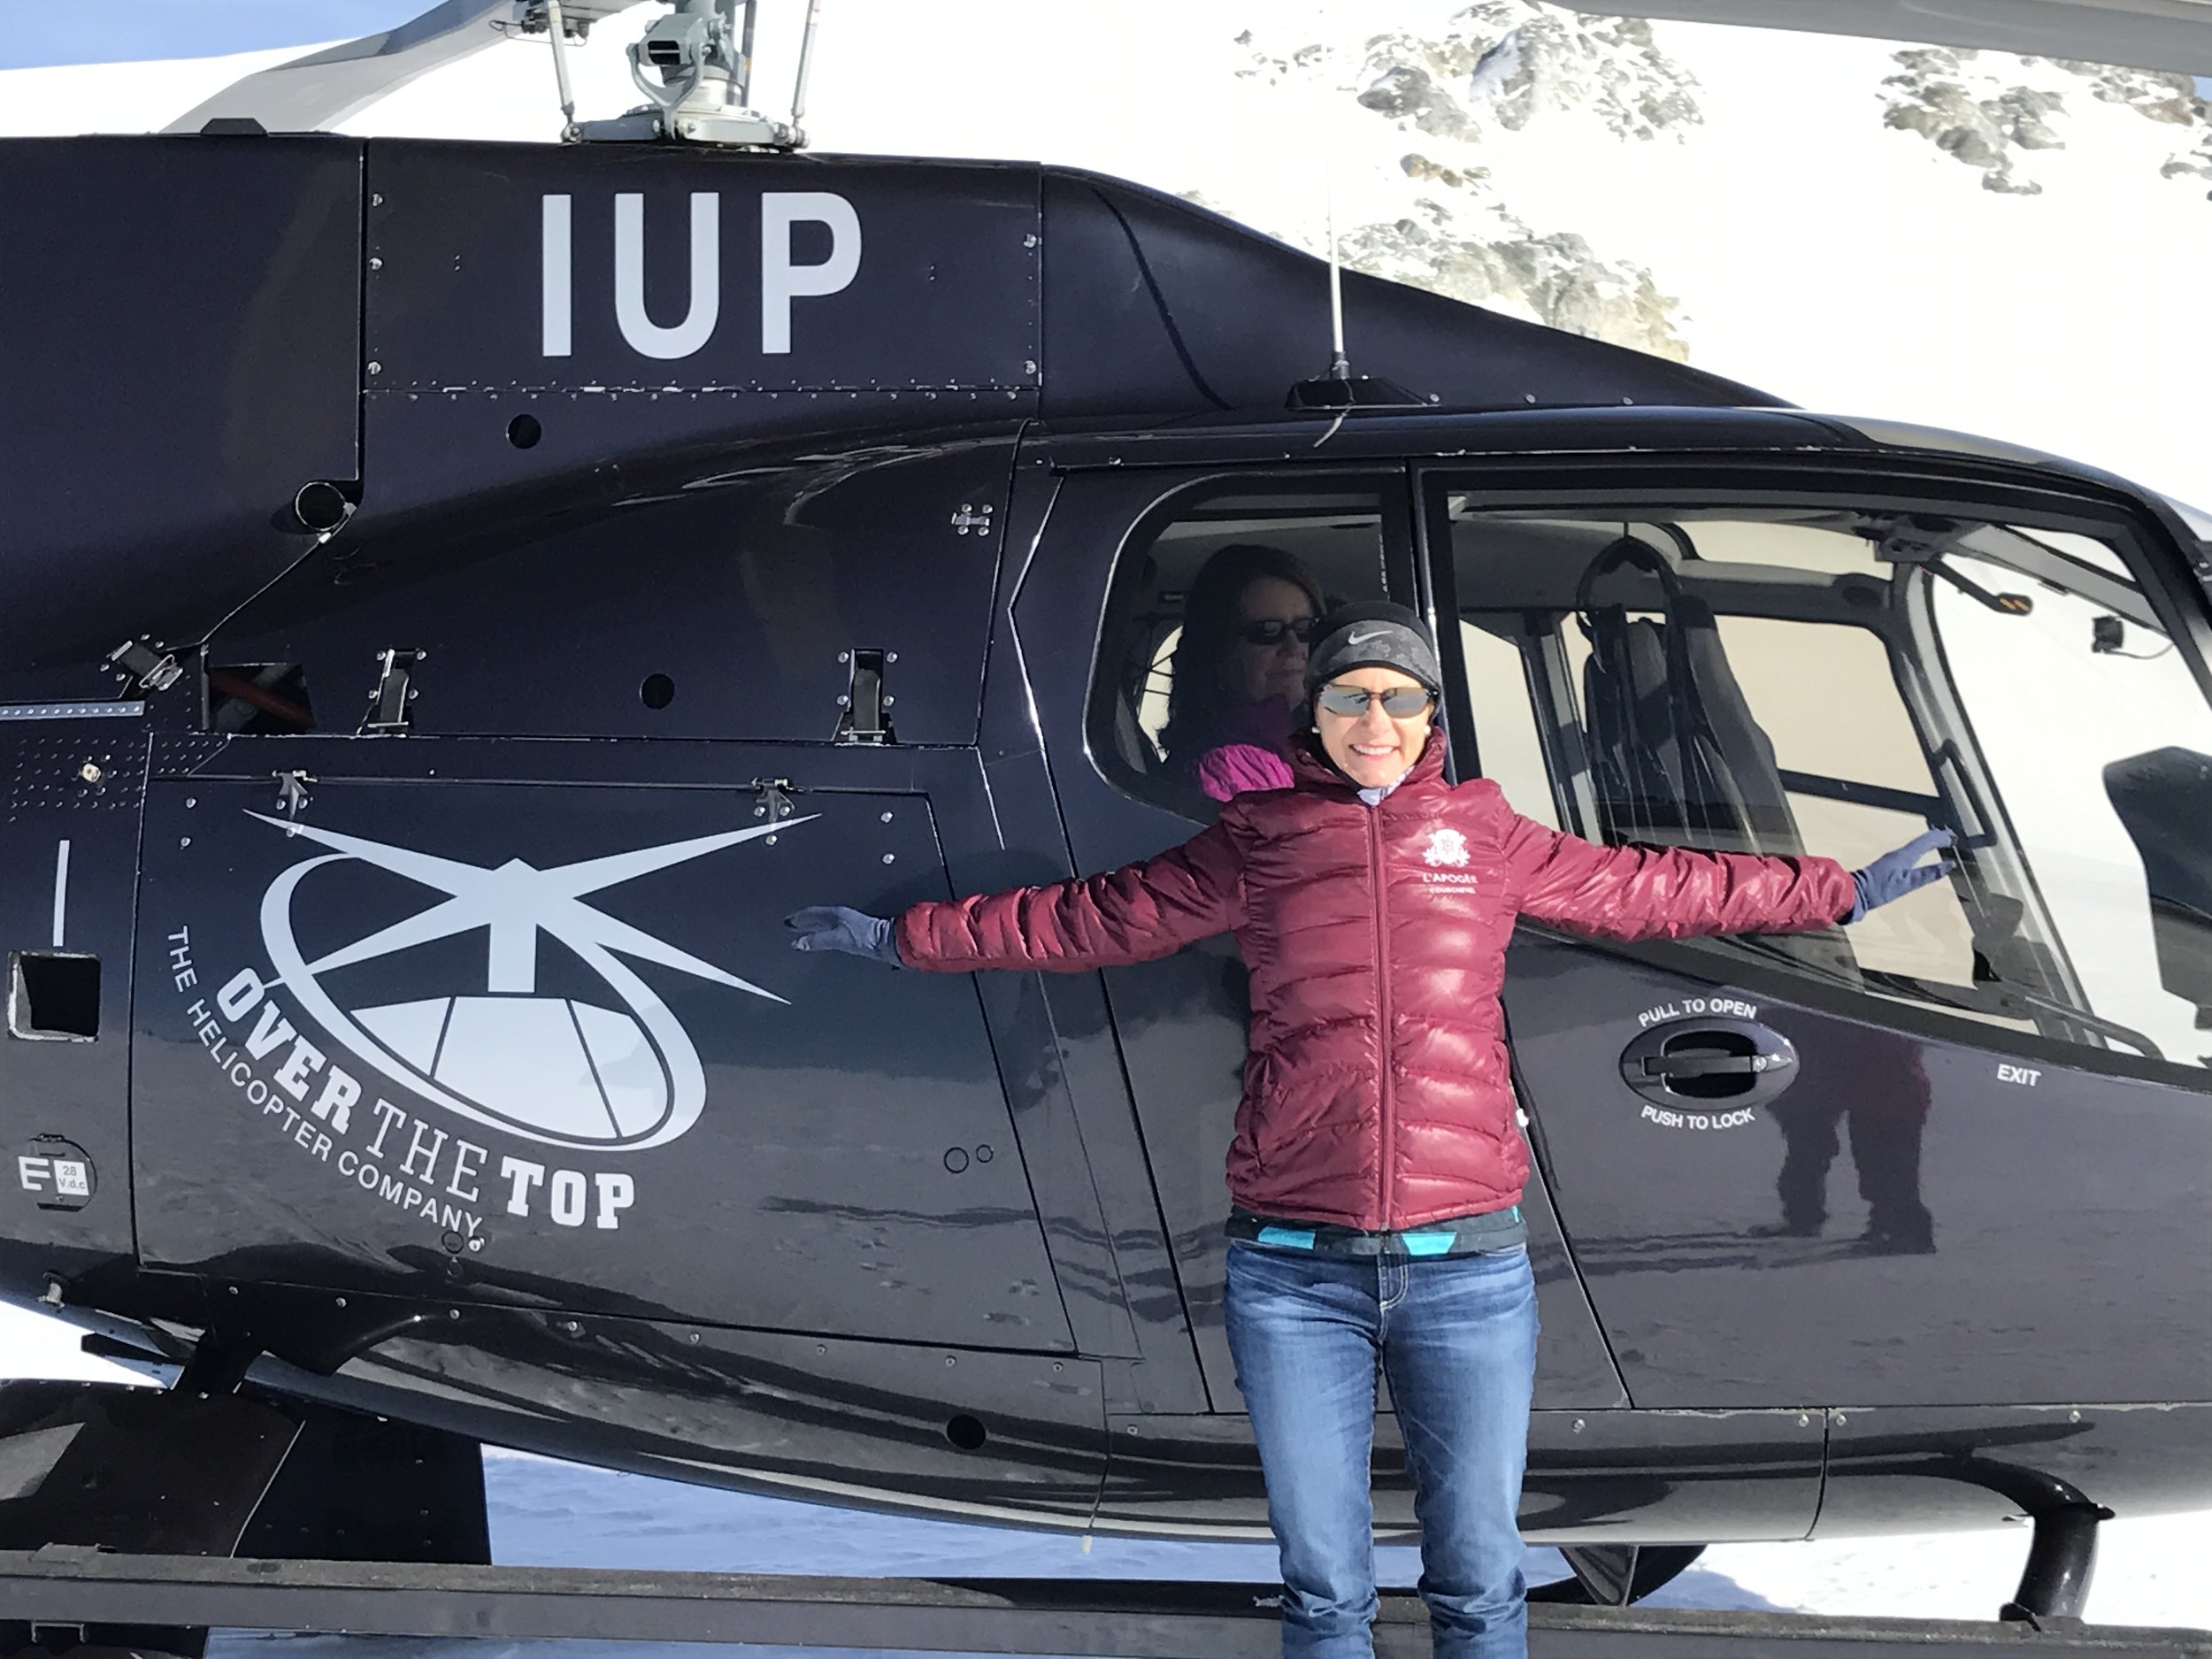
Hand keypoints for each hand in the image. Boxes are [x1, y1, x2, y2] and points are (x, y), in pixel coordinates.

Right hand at [785, 905, 901, 966]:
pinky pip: (831, 928)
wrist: (888, 942)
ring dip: (812, 925)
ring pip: (824, 922)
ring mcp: (848, 923)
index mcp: (836, 913)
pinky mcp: (854, 931)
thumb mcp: (838, 939)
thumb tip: (799, 943)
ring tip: (803, 929)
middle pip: (816, 916)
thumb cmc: (869, 937)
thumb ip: (818, 940)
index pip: (811, 913)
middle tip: (791, 924)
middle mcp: (842, 915)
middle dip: (803, 920)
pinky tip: (823, 937)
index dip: (798, 918)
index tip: (787, 921)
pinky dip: (822, 931)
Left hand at [1846, 828, 1954, 922]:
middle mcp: (1899, 853)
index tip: (1953, 836)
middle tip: (1949, 836)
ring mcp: (1892, 858)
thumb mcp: (1907, 884)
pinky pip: (1909, 851)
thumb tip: (1950, 864)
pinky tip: (1918, 855)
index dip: (1940, 838)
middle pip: (1920, 841)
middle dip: (1935, 838)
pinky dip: (1919, 849)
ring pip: (1914, 845)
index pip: (1926, 842)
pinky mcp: (1888, 864)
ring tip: (1938, 841)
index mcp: (1905, 855)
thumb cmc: (1880, 889)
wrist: (1854, 892)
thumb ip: (1928, 874)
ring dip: (1927, 842)